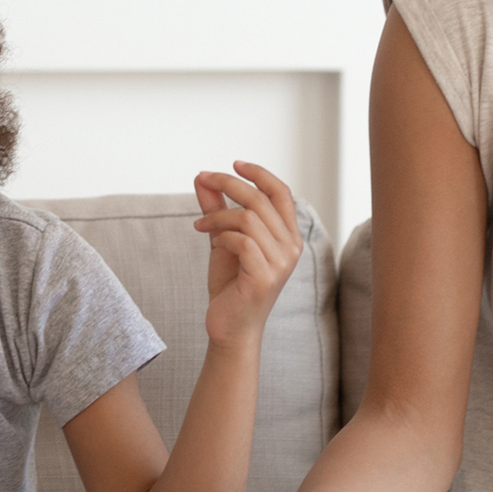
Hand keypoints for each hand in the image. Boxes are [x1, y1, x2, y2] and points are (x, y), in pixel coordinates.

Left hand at [192, 162, 302, 345]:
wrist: (229, 327)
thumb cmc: (230, 285)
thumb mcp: (222, 239)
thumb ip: (216, 209)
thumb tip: (201, 178)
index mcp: (288, 236)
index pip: (281, 192)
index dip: (259, 173)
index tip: (234, 164)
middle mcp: (291, 248)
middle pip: (261, 199)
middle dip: (229, 183)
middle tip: (203, 179)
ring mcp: (281, 264)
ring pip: (249, 218)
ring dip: (218, 215)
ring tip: (201, 224)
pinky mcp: (264, 278)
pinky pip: (241, 242)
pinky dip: (221, 235)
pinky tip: (210, 240)